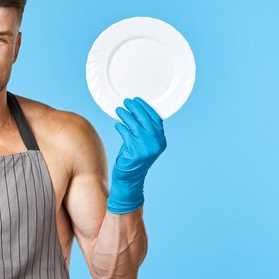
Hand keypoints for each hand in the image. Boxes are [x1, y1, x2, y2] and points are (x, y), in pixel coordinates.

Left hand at [108, 97, 166, 213]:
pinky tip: (117, 124)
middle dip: (135, 108)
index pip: (156, 119)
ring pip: (135, 125)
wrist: (130, 178)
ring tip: (119, 109)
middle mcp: (156, 143)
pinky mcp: (135, 151)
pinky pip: (126, 134)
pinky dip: (121, 127)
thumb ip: (142, 130)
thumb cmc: (134, 158)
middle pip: (146, 119)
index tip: (138, 100)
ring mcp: (147, 147)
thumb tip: (134, 111)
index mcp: (161, 140)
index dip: (146, 107)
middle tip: (127, 101)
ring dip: (126, 115)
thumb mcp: (142, 143)